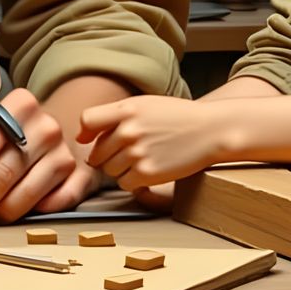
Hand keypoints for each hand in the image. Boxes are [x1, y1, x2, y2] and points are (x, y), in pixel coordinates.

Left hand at [0, 88, 98, 225]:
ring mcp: (66, 151)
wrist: (62, 136)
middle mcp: (45, 125)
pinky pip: (50, 207)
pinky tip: (17, 210)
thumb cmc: (11, 142)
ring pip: (23, 196)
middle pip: (1, 174)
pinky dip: (29, 214)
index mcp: (16, 105)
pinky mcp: (82, 176)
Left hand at [78, 95, 228, 189]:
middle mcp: (129, 130)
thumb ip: (112, 115)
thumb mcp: (143, 104)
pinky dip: (133, 181)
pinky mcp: (148, 173)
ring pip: (110, 171)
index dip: (87, 133)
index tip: (92, 140)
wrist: (210, 130)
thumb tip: (80, 137)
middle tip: (130, 151)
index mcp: (127, 109)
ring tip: (143, 159)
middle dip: (108, 156)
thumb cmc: (175, 117)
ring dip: (121, 169)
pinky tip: (149, 169)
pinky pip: (125, 184)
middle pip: (97, 152)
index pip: (87, 121)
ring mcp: (137, 153)